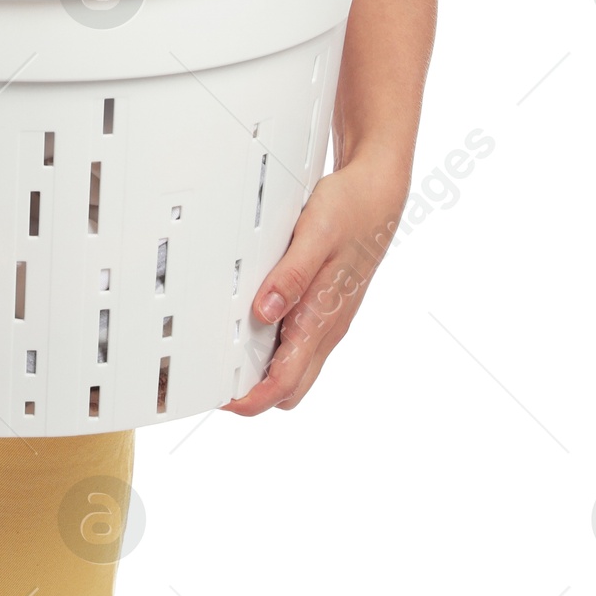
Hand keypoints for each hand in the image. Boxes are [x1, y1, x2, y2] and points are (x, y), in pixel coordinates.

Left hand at [221, 154, 407, 415]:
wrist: (378, 195)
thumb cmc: (350, 212)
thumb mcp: (315, 236)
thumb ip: (290, 276)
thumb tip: (263, 312)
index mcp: (323, 318)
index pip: (286, 382)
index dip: (252, 399)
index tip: (223, 400)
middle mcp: (327, 327)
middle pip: (291, 386)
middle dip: (255, 394)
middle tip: (218, 381)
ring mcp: (328, 319)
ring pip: (295, 366)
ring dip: (264, 372)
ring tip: (227, 356)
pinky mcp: (327, 306)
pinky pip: (299, 342)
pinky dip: (275, 348)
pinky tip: (254, 326)